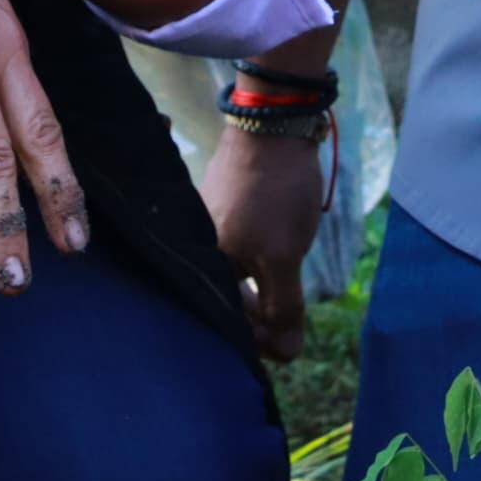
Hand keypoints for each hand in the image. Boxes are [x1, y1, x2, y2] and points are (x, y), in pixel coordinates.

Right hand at [198, 114, 328, 362]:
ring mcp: (203, 226)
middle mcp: (192, 248)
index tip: (285, 339)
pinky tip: (277, 247)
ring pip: (233, 274)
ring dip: (260, 286)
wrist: (272, 126)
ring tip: (285, 275)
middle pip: (226, 299)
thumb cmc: (276, 194)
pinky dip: (255, 260)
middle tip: (287, 315)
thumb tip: (285, 354)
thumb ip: (283, 308)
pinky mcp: (215, 208)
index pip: (225, 322)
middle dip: (258, 312)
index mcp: (202, 264)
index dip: (257, 339)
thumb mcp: (284, 256)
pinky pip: (234, 250)